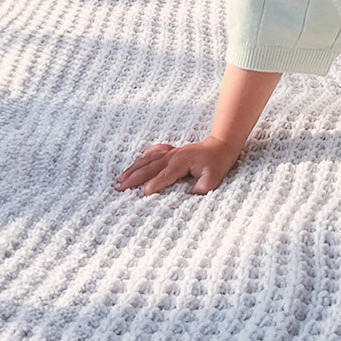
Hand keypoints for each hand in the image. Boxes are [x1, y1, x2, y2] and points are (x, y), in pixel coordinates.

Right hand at [113, 137, 241, 195]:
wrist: (220, 146)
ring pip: (148, 160)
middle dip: (134, 177)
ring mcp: (171, 152)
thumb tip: (193, 193)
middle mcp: (173, 156)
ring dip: (134, 169)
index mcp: (181, 163)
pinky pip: (154, 153)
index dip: (154, 185)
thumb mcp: (214, 177)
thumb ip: (203, 186)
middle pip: (150, 167)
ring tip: (120, 179)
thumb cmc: (217, 163)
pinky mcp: (171, 152)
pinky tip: (136, 163)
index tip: (143, 194)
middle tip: (120, 187)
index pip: (164, 176)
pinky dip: (143, 158)